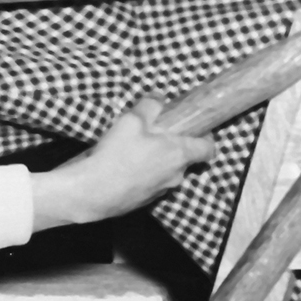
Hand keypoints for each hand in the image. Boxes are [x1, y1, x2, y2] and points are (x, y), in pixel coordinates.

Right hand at [34, 98, 214, 226]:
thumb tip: (159, 98)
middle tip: (152, 135)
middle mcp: (176, 176)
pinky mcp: (145, 203)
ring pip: (166, 172)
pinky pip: (150, 184)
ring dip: (156, 162)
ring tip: (133, 151)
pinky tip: (123, 168)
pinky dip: (143, 176)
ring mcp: (161, 192)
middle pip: (184, 159)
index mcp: (179, 155)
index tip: (194, 129)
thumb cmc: (117, 153)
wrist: (92, 192)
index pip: (209, 150)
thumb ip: (150, 105)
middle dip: (172, 147)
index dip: (206, 138)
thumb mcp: (132, 120)